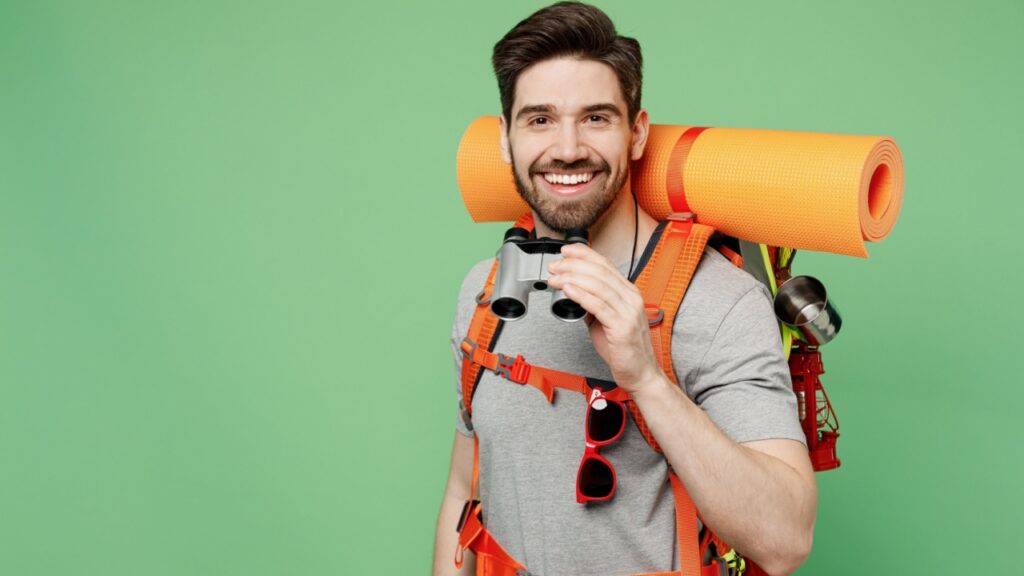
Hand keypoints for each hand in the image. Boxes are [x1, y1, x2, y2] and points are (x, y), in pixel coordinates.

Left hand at [546, 243, 662, 393]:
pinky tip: (567, 290)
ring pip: (597, 285)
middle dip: (572, 265)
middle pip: (599, 271)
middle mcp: (630, 298)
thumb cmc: (624, 348)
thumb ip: (593, 304)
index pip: (605, 264)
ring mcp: (628, 311)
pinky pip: (598, 306)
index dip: (584, 254)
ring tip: (555, 278)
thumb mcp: (606, 319)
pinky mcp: (622, 326)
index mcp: (628, 292)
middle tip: (554, 266)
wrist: (640, 372)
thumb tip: (573, 291)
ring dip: (572, 278)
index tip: (566, 250)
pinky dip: (580, 295)